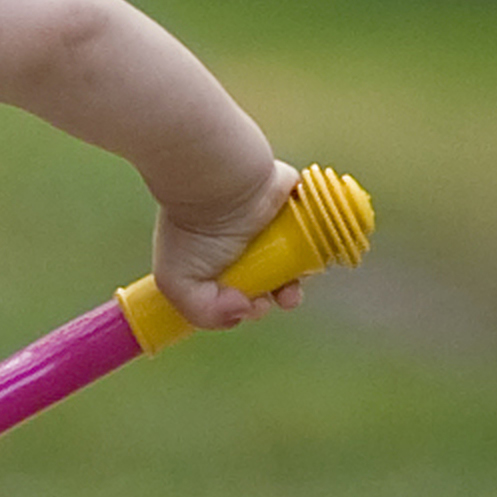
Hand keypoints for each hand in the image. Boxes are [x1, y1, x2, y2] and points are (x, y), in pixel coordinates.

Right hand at [150, 159, 301, 330]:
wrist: (218, 183)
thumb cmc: (193, 230)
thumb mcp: (178, 283)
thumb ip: (204, 313)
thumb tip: (242, 311)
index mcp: (218, 262)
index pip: (242, 292)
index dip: (251, 306)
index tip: (251, 304)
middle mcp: (245, 244)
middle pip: (275, 278)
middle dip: (283, 294)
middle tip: (284, 295)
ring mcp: (271, 224)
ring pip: (299, 256)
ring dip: (305, 271)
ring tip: (301, 275)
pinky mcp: (295, 203)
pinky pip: (316, 224)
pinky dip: (318, 237)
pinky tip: (312, 248)